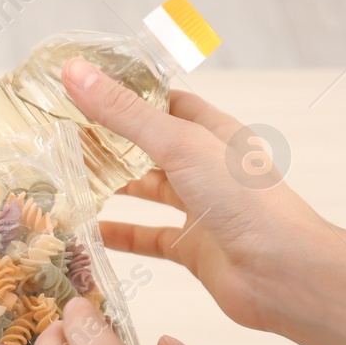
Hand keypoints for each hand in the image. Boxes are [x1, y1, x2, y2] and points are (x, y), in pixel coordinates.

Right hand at [63, 57, 334, 329]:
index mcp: (212, 132)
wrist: (283, 272)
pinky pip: (147, 237)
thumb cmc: (246, 200)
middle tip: (62, 135)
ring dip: (112, 188)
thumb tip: (75, 72)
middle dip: (110, 142)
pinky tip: (88, 234)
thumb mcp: (179, 145)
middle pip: (150, 147)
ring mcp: (200, 207)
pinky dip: (118, 235)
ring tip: (67, 182)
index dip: (127, 92)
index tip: (82, 87)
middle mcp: (207, 167)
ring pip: (147, 191)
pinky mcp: (192, 247)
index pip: (164, 101)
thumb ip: (125, 114)